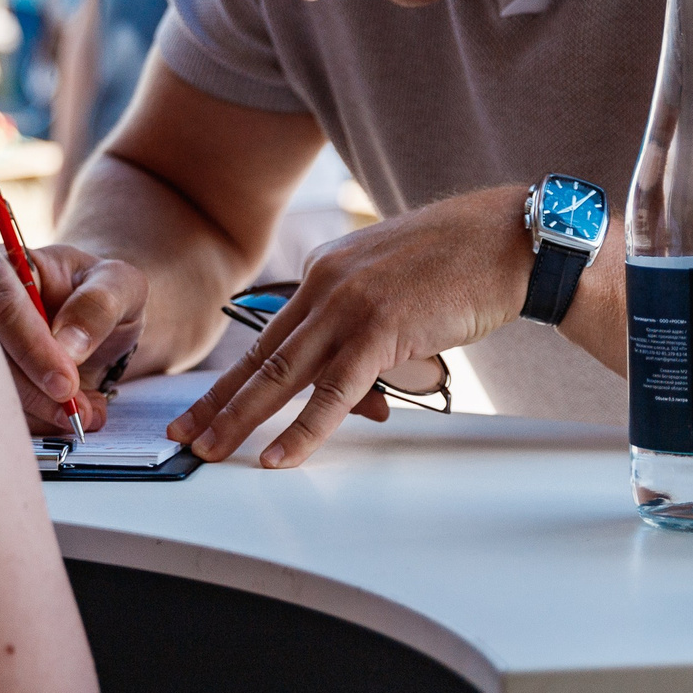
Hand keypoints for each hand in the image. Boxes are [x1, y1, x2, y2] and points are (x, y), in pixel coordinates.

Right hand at [0, 245, 147, 437]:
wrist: (99, 321)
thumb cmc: (105, 292)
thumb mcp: (121, 285)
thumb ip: (98, 305)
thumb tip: (68, 345)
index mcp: (8, 266)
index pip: (3, 304)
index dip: (31, 348)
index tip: (65, 383)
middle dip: (35, 390)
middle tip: (79, 412)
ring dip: (40, 411)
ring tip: (89, 413)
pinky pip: (1, 408)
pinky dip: (41, 420)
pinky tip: (77, 414)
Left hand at [167, 187, 526, 467]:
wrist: (507, 238)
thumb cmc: (462, 263)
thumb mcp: (394, 290)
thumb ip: (364, 335)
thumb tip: (354, 397)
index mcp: (325, 269)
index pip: (270, 334)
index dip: (235, 376)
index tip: (207, 405)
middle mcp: (326, 283)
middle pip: (261, 355)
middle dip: (218, 402)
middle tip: (185, 436)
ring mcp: (350, 305)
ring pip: (282, 373)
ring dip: (242, 419)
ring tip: (212, 451)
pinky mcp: (381, 328)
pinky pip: (333, 391)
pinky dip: (303, 428)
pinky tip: (280, 455)